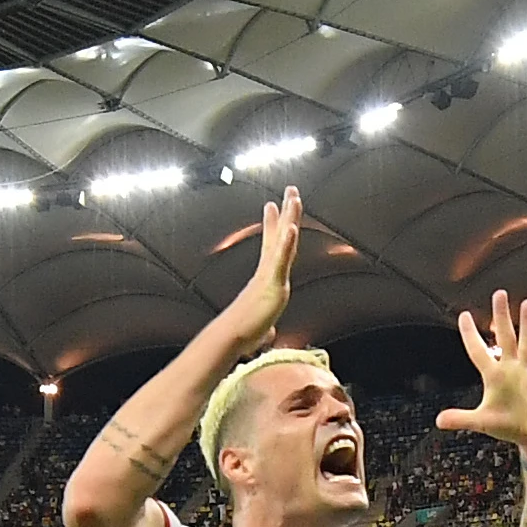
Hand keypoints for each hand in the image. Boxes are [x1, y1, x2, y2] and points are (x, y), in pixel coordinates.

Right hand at [223, 189, 303, 356]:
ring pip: (284, 241)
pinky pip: (281, 260)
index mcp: (267, 277)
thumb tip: (268, 334)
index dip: (273, 225)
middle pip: (281, 235)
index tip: (272, 206)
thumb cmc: (243, 332)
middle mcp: (269, 270)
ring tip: (293, 196)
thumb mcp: (261, 328)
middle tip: (291, 190)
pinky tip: (292, 227)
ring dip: (290, 217)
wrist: (232, 337)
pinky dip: (286, 243)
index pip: (273, 246)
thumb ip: (266, 327)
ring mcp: (271, 274)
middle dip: (287, 212)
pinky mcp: (273, 283)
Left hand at [435, 290, 526, 458]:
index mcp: (493, 376)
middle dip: (501, 316)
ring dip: (526, 325)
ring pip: (526, 345)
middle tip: (499, 293)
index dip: (469, 334)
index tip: (463, 315)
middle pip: (505, 337)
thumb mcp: (481, 422)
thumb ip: (461, 419)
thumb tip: (438, 421)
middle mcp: (511, 369)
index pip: (478, 350)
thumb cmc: (509, 426)